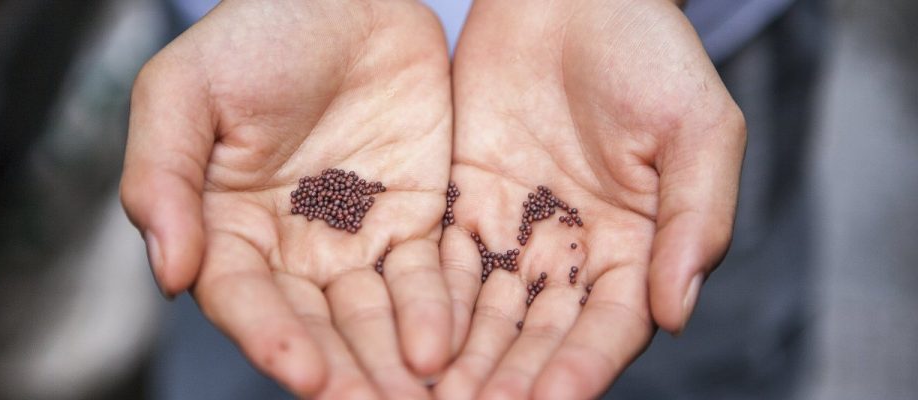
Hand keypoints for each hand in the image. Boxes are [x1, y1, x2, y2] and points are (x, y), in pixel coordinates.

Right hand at [120, 1, 452, 397]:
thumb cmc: (255, 33)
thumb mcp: (182, 92)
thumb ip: (161, 179)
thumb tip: (168, 274)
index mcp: (228, 229)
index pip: (246, 300)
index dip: (271, 339)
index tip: (306, 373)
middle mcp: (293, 248)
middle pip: (316, 326)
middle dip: (345, 371)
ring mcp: (357, 238)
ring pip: (375, 317)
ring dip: (393, 361)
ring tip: (421, 396)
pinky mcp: (415, 220)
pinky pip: (430, 276)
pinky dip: (438, 312)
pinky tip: (446, 345)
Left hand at [436, 0, 744, 398]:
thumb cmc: (649, 49)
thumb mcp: (698, 128)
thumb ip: (697, 219)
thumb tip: (678, 312)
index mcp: (635, 246)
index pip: (608, 325)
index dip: (581, 366)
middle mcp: (569, 252)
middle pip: (537, 333)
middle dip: (508, 377)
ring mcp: (512, 230)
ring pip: (482, 311)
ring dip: (460, 356)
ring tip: (430, 395)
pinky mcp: (460, 201)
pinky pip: (438, 261)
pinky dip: (423, 301)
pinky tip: (404, 336)